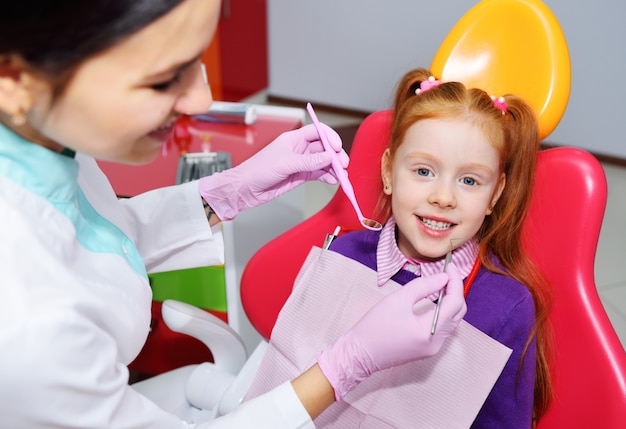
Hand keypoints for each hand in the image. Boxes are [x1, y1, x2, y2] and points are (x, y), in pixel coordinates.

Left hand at [198, 123, 347, 219]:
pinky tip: (334, 180)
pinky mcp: (301, 176)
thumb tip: (329, 157)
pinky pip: (319, 174)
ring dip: (334, 167)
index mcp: (294, 138)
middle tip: (343, 164)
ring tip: (342, 175)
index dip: (330, 137)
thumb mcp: (286, 163)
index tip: (337, 147)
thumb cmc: (258, 170)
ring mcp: (301, 163)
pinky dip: (328, 177)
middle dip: (335, 155)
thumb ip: (309, 161)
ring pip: (323, 162)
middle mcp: (299, 149)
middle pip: (324, 147)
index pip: (317, 131)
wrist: (246, 189)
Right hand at [317, 262, 466, 400]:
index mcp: (429, 331)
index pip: (454, 303)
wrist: (359, 354)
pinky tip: (435, 300)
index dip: (454, 282)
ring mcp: (433, 348)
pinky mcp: (427, 349)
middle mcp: (436, 342)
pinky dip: (443, 312)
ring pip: (452, 320)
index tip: (449, 266)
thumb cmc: (375, 326)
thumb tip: (443, 278)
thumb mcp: (397, 300)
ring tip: (441, 283)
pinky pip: (443, 327)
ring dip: (450, 301)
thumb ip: (423, 286)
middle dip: (455, 291)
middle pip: (458, 313)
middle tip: (446, 273)